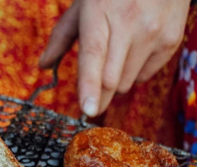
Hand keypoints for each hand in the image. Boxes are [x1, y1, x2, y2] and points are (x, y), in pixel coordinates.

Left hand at [39, 0, 189, 116]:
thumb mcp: (83, 6)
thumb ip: (62, 36)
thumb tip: (43, 66)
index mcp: (100, 14)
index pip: (93, 56)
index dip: (90, 86)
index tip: (88, 110)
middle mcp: (130, 24)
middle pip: (111, 79)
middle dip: (98, 97)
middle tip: (90, 104)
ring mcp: (153, 33)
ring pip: (126, 83)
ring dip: (115, 82)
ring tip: (115, 57)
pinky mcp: (170, 40)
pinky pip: (145, 76)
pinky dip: (134, 73)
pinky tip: (134, 52)